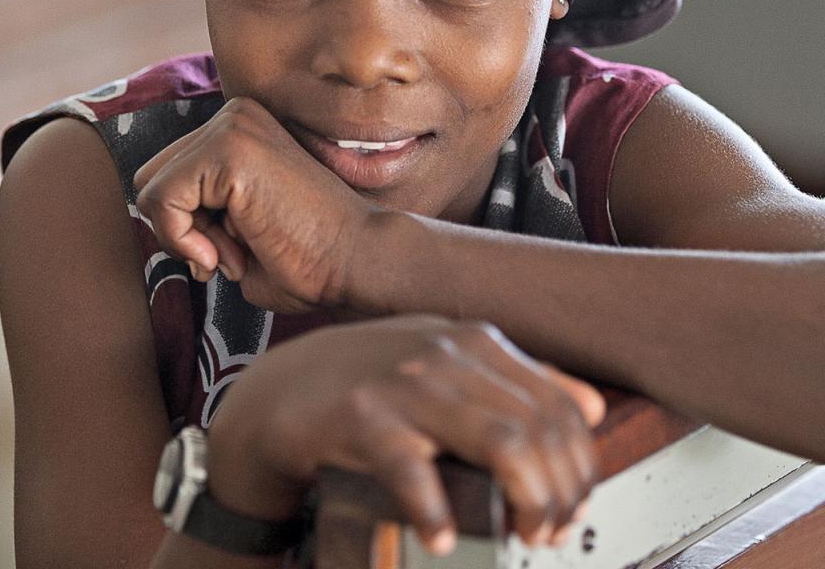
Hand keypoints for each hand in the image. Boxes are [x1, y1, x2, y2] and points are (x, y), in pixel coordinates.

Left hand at [133, 97, 377, 312]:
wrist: (356, 261)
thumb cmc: (308, 258)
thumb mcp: (235, 226)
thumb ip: (196, 211)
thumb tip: (150, 212)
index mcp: (240, 128)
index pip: (169, 176)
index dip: (188, 228)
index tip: (233, 253)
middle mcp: (234, 115)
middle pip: (152, 178)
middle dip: (181, 229)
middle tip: (232, 255)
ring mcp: (230, 125)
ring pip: (150, 189)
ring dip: (184, 238)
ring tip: (238, 253)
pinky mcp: (226, 148)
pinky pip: (159, 199)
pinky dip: (181, 239)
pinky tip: (229, 254)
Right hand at [205, 316, 605, 551]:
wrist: (286, 388)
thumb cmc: (374, 380)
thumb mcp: (448, 363)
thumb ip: (517, 379)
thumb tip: (592, 405)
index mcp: (474, 340)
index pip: (561, 404)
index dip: (580, 467)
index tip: (574, 509)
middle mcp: (446, 352)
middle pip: (540, 428)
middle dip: (560, 494)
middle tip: (549, 534)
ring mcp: (404, 381)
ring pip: (502, 443)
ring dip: (524, 504)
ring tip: (519, 539)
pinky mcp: (361, 417)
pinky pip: (414, 469)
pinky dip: (436, 512)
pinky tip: (442, 539)